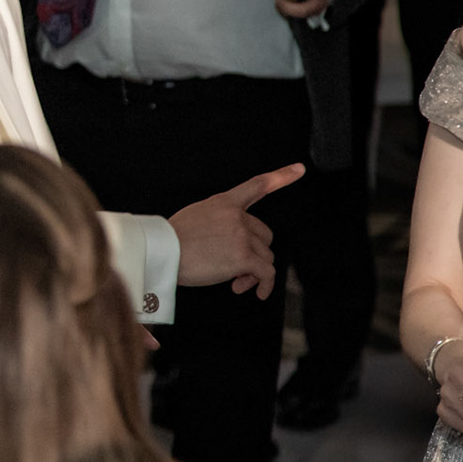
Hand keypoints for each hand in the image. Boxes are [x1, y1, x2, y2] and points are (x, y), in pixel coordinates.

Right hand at [168, 163, 302, 298]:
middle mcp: (237, 216)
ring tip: (237, 281)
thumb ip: (219, 221)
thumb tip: (234, 245)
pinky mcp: (243, 257)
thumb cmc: (172, 240)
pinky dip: (264, 285)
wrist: (163, 252)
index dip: (281, 176)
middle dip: (255, 252)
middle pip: (264, 235)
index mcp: (224, 202)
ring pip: (265, 256)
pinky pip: (266, 273)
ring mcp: (241, 235)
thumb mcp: (196, 216)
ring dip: (254, 272)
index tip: (299, 169)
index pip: (257, 185)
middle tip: (239, 268)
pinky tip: (256, 292)